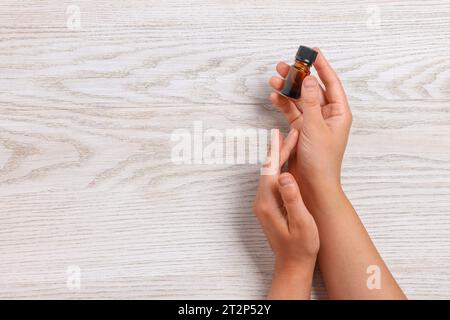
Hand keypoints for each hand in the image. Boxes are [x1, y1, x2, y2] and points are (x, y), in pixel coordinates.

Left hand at [253, 129, 318, 298]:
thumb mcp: (302, 224)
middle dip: (280, 149)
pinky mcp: (268, 206)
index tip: (288, 134)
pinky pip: (273, 181)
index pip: (273, 169)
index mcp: (268, 203)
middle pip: (270, 168)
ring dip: (280, 157)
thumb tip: (286, 176)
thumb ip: (293, 199)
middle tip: (289, 131)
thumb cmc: (301, 247)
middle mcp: (261, 201)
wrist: (292, 265)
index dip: (281, 150)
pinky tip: (287, 163)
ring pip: (271, 173)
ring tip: (289, 141)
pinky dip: (280, 168)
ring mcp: (263, 204)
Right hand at [269, 48, 351, 191]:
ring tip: (274, 80)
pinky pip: (291, 112)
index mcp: (339, 113)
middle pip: (312, 89)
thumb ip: (311, 102)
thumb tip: (310, 80)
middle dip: (298, 77)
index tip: (312, 52)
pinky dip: (283, 104)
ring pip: (299, 100)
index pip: (331, 83)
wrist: (312, 186)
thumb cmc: (321, 161)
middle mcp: (327, 115)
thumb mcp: (315, 127)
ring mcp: (313, 122)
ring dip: (287, 90)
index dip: (322, 66)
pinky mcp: (300, 131)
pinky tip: (274, 97)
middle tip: (284, 66)